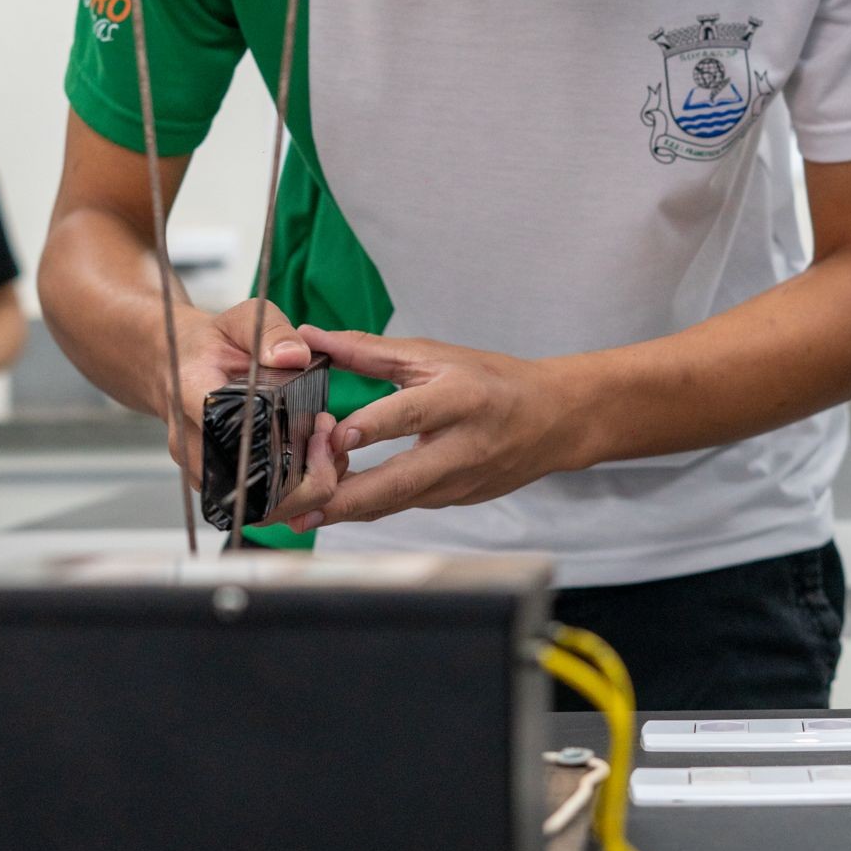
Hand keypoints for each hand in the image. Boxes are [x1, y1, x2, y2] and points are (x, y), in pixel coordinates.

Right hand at [163, 302, 347, 518]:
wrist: (181, 362)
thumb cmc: (214, 342)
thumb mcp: (244, 319)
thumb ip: (271, 331)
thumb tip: (295, 355)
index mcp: (192, 393)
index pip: (229, 434)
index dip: (281, 446)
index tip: (316, 429)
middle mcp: (191, 441)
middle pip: (249, 489)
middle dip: (305, 481)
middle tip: (332, 446)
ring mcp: (201, 467)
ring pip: (256, 508)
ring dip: (303, 493)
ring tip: (331, 455)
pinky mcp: (216, 481)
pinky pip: (257, 506)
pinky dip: (293, 496)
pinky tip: (317, 467)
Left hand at [283, 326, 589, 530]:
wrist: (551, 420)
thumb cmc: (491, 381)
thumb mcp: (434, 355)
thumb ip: (370, 351)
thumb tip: (314, 336)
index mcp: (460, 399)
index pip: (412, 414)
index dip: (373, 427)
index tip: (335, 436)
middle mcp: (462, 446)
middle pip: (402, 480)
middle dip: (348, 498)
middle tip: (301, 506)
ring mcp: (459, 482)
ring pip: (397, 503)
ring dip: (348, 510)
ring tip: (299, 514)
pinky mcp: (453, 501)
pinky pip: (403, 506)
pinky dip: (366, 508)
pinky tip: (331, 506)